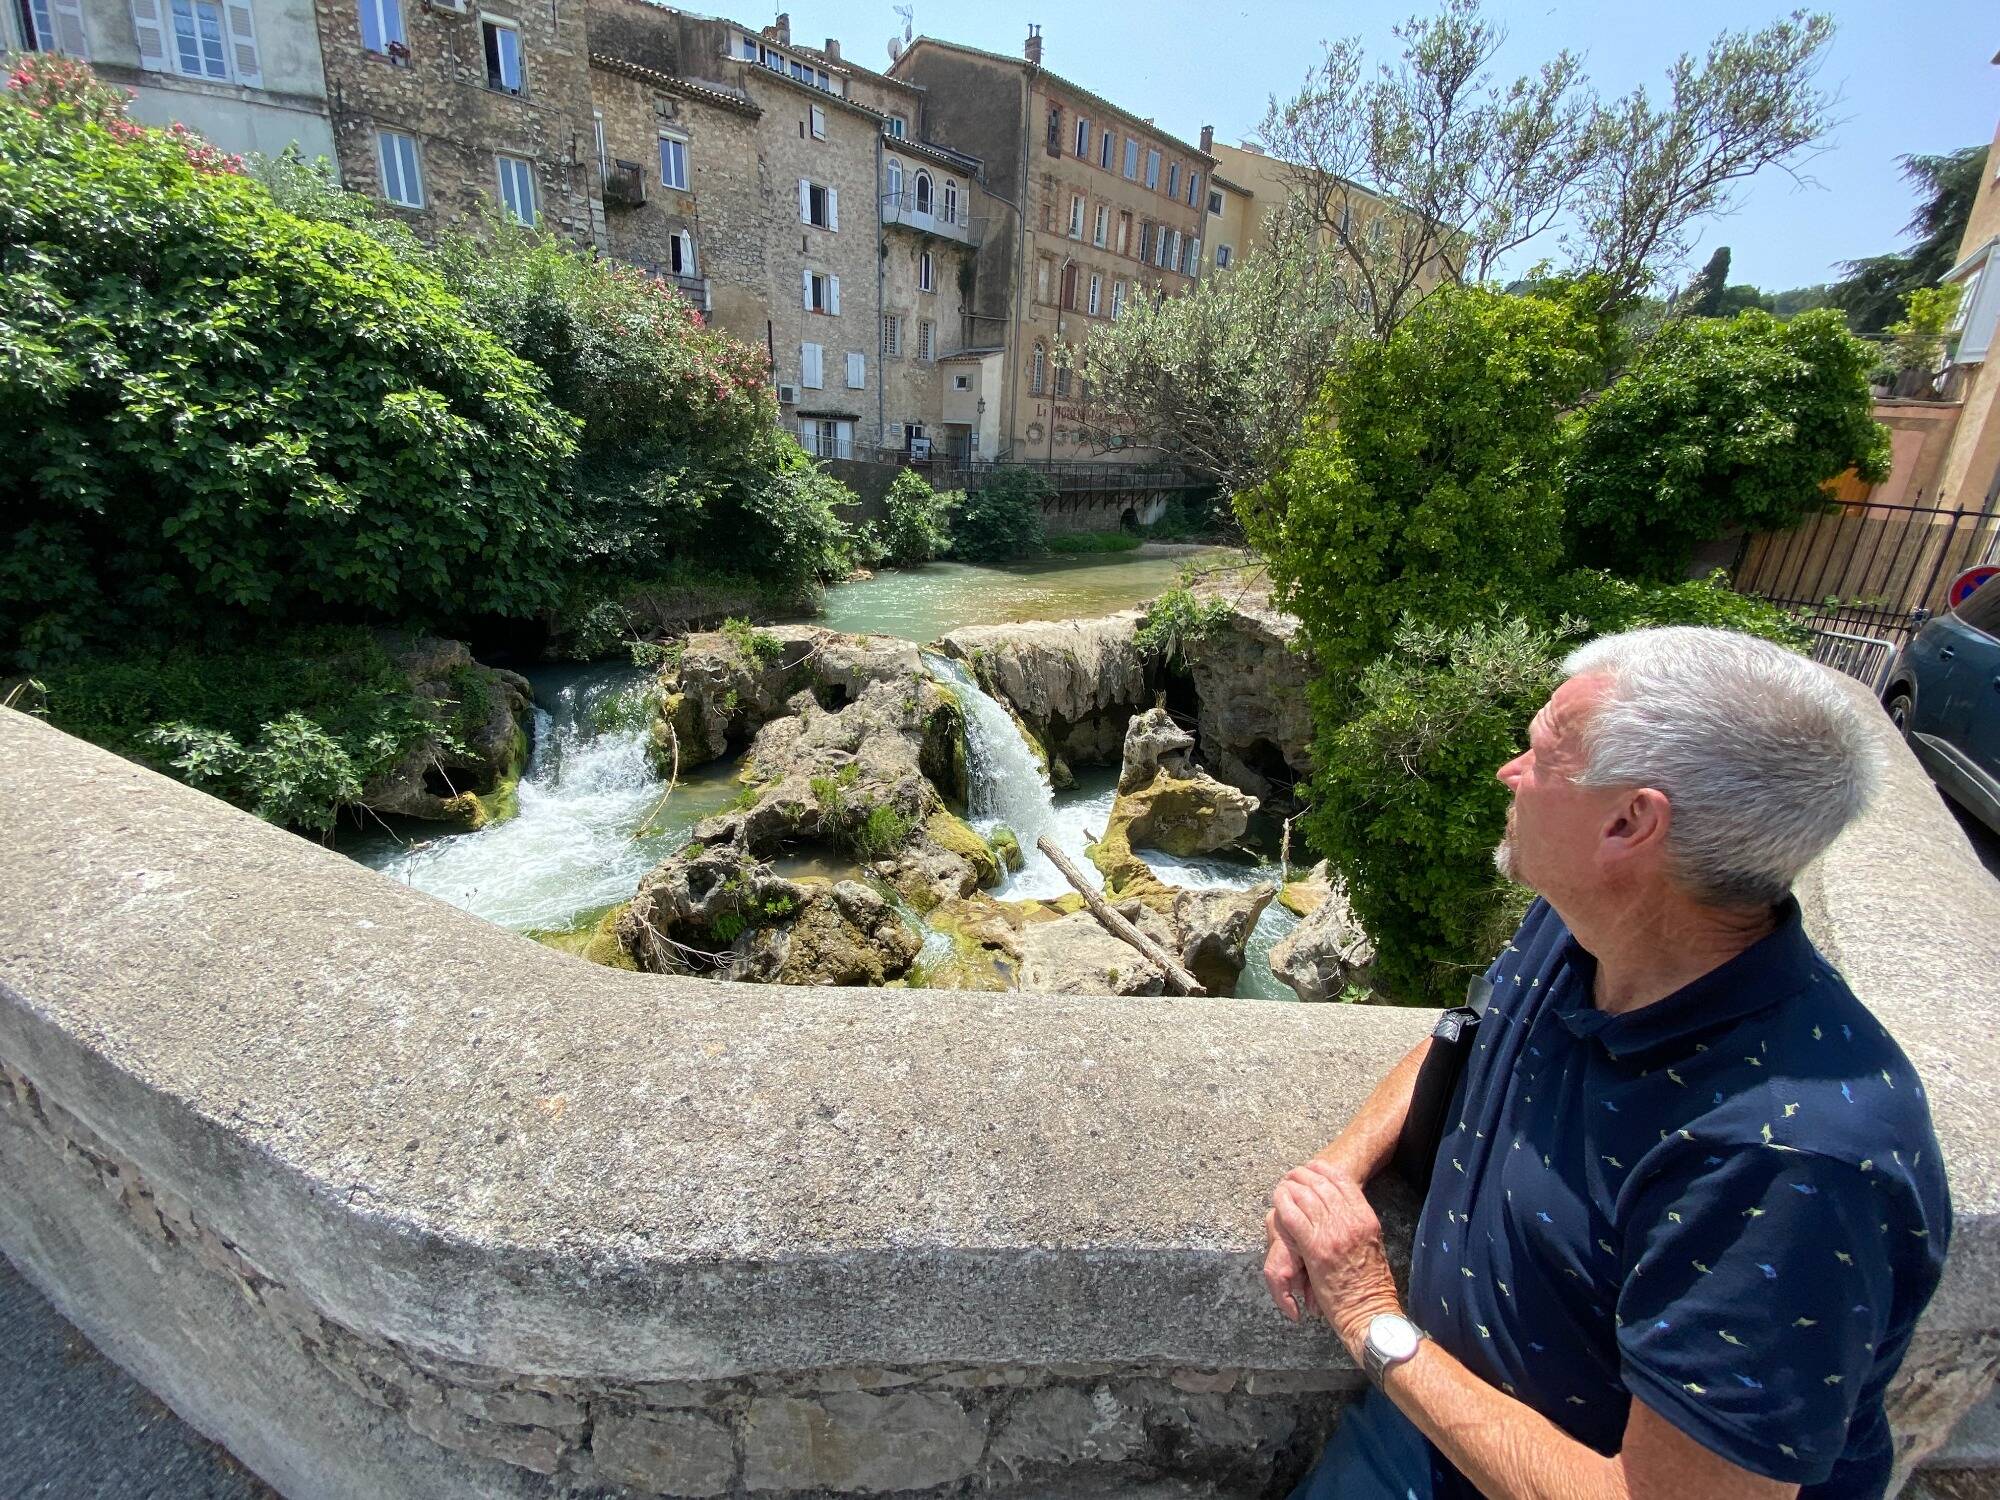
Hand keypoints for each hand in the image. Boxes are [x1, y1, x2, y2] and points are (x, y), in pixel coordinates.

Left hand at [1271, 1162, 1401, 1360]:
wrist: (1370, 1311)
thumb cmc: (1371, 1284)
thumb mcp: (1373, 1245)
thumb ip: (1358, 1225)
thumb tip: (1342, 1210)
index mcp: (1366, 1218)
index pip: (1342, 1181)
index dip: (1323, 1170)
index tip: (1311, 1167)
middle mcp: (1350, 1221)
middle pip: (1321, 1184)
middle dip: (1302, 1175)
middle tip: (1291, 1174)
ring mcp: (1332, 1233)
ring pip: (1305, 1196)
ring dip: (1290, 1187)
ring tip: (1281, 1186)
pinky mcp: (1315, 1249)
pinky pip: (1293, 1217)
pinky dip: (1283, 1204)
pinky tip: (1277, 1200)